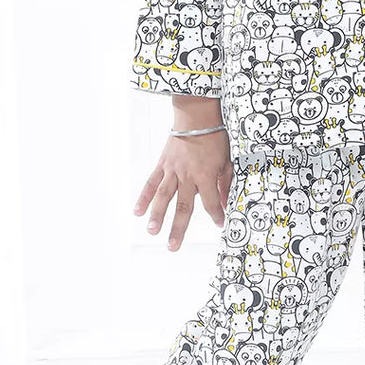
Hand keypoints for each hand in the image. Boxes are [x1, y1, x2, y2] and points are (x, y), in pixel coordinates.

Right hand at [133, 129, 232, 250]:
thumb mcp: (226, 160)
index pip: (211, 202)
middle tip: (172, 247)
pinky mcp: (163, 164)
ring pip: (164, 197)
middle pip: (183, 206)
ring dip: (157, 215)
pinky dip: (144, 197)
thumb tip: (227, 202)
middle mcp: (188, 176)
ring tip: (152, 231)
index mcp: (206, 176)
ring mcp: (173, 170)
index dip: (216, 215)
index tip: (220, 225)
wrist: (197, 116)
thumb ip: (225, 183)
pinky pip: (151, 183)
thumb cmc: (215, 137)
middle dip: (178, 228)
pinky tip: (137, 211)